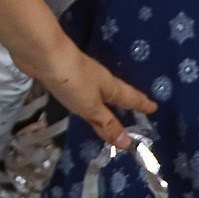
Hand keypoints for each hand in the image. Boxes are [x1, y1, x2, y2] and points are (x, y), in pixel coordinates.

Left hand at [37, 38, 151, 149]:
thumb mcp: (92, 107)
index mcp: (110, 87)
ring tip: (111, 109)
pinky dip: (88, 99)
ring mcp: (82, 76)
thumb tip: (128, 142)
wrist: (43, 55)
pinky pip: (83, 91)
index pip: (131, 98)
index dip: (142, 104)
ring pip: (100, 91)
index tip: (155, 107)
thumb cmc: (73, 81)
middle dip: (127, 102)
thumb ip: (107, 123)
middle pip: (117, 93)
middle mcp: (99, 80)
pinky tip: (83, 101)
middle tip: (138, 109)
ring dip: (107, 101)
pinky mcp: (65, 76)